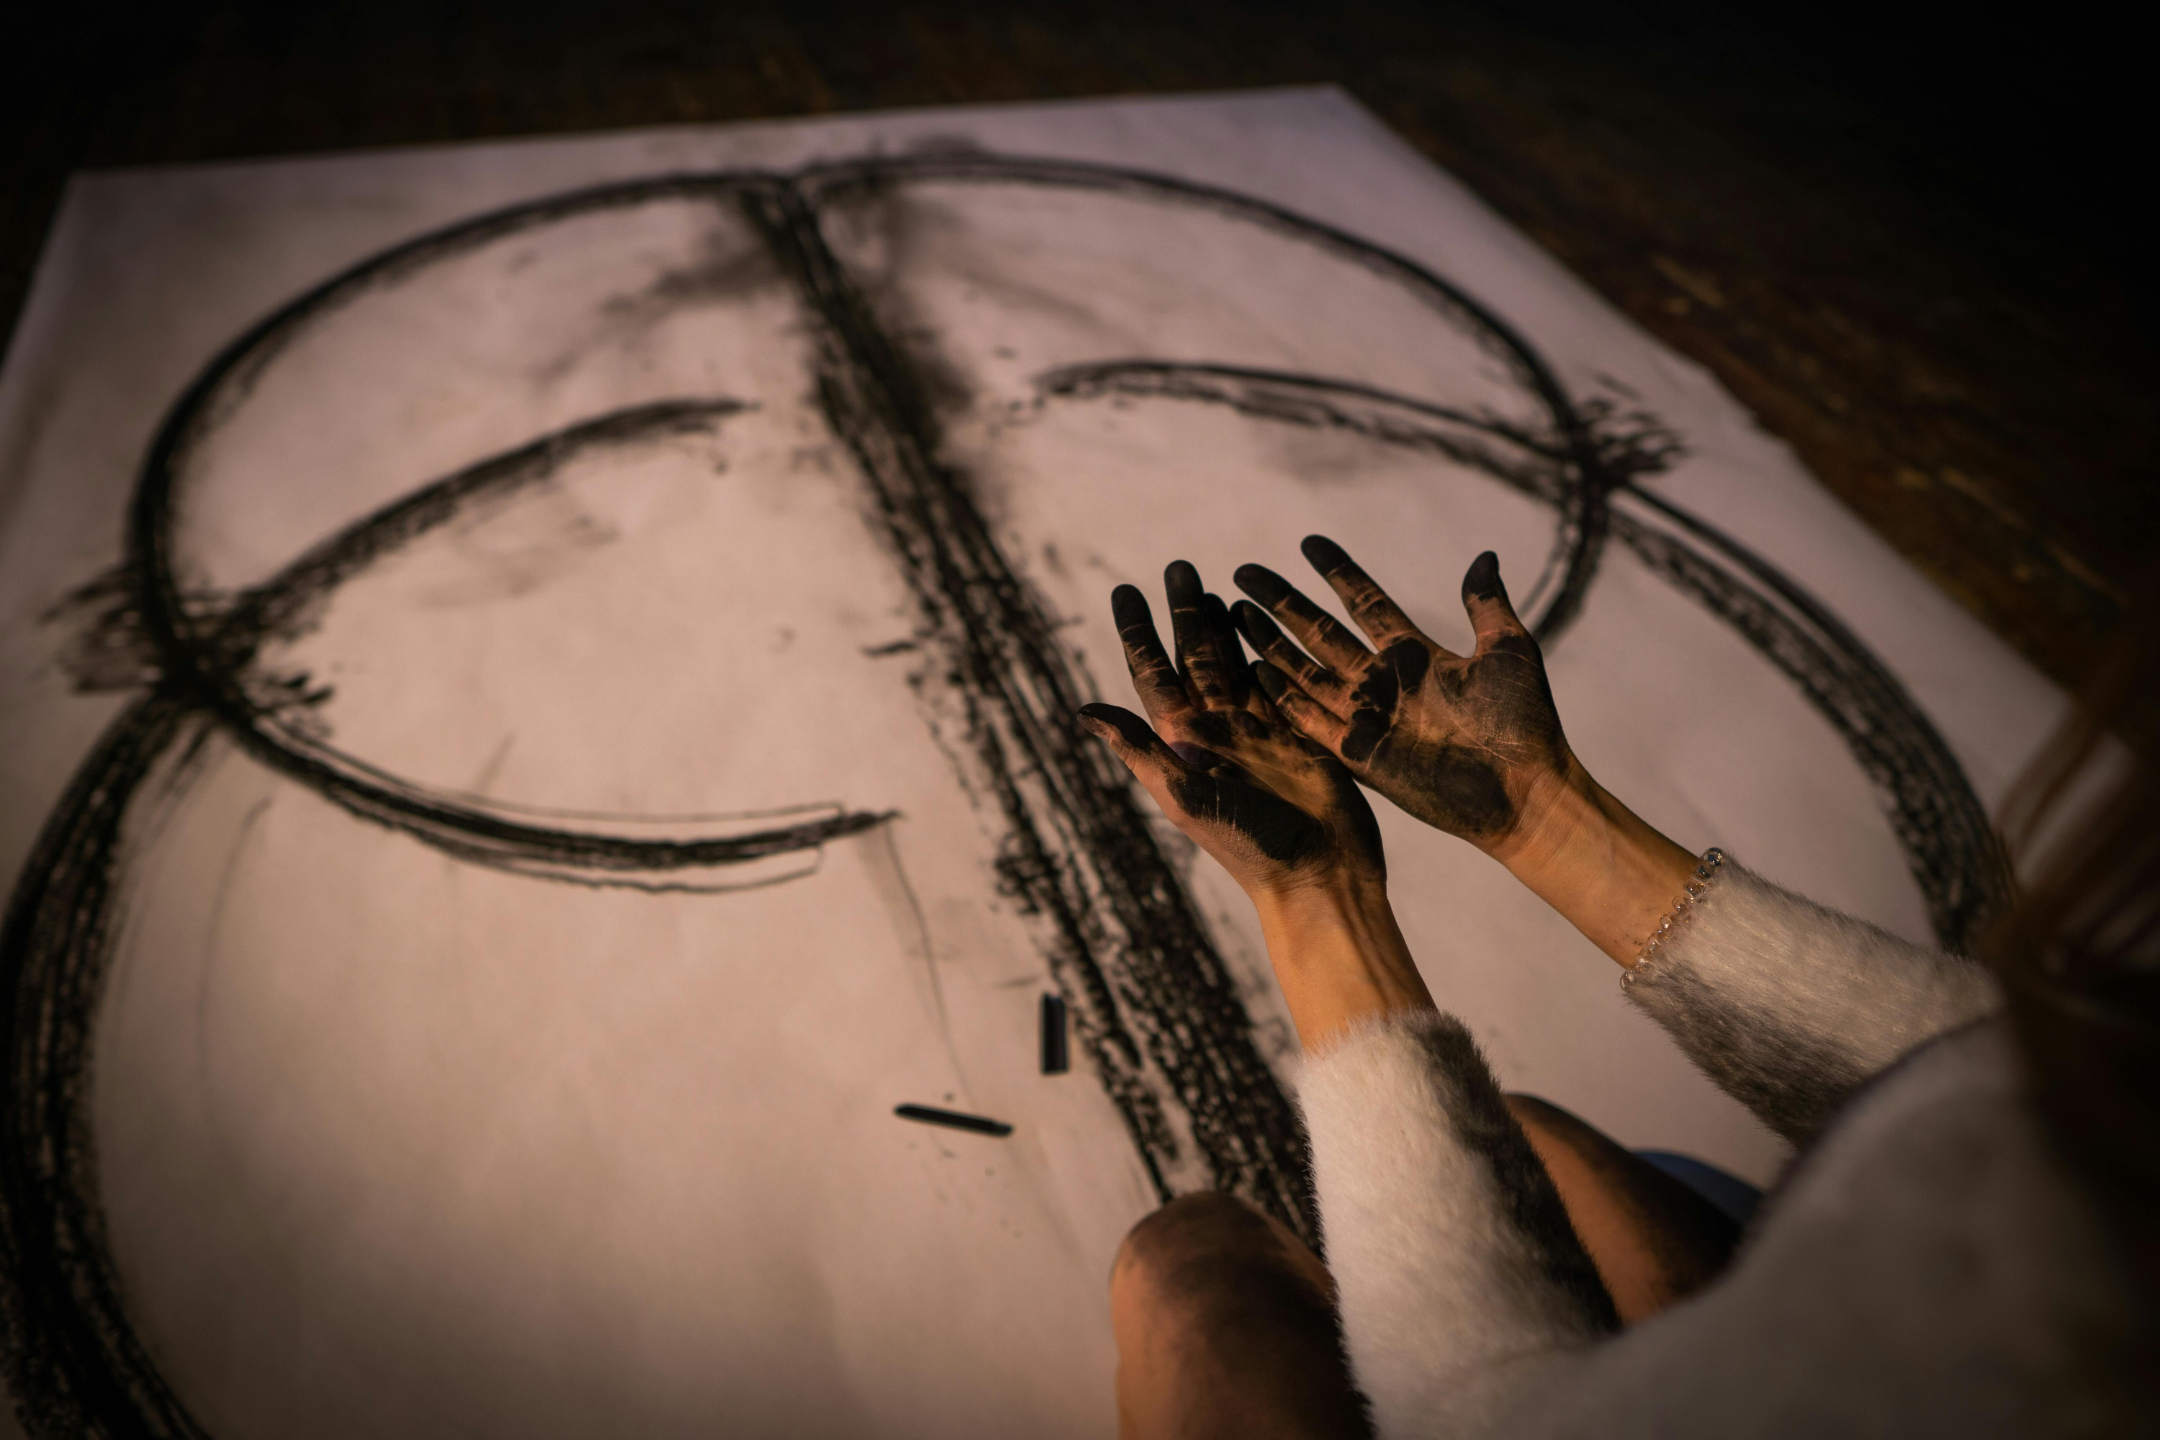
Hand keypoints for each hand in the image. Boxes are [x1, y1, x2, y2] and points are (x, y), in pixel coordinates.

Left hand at [1078, 560, 1383, 900]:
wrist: (1318, 874)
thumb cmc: (1247, 844)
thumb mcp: (1184, 796)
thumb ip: (1139, 750)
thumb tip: (1082, 711)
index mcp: (1181, 746)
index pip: (1153, 676)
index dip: (1139, 634)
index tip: (1126, 591)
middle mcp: (1215, 733)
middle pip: (1194, 660)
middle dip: (1184, 615)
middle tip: (1177, 567)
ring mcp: (1257, 732)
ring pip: (1234, 664)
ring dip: (1221, 626)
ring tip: (1210, 586)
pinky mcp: (1298, 734)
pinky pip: (1277, 680)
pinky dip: (1267, 648)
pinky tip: (1260, 619)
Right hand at [1236, 536, 1699, 968]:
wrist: (1523, 790)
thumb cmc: (1525, 724)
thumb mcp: (1509, 650)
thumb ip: (1486, 605)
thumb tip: (1483, 556)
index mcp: (1417, 656)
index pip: (1365, 603)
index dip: (1338, 573)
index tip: (1309, 543)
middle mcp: (1383, 683)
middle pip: (1319, 633)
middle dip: (1282, 603)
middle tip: (1244, 575)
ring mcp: (1367, 718)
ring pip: (1304, 672)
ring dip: (1269, 644)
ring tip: (1235, 614)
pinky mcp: (1359, 754)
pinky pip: (1309, 720)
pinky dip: (1279, 697)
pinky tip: (1250, 671)